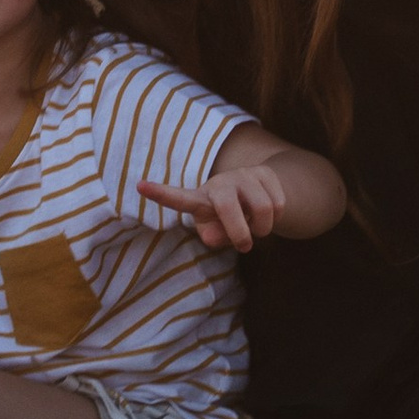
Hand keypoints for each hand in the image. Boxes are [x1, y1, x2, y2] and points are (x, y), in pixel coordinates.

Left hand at [137, 159, 299, 254]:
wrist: (261, 194)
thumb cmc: (229, 220)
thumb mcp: (218, 232)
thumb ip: (214, 236)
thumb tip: (215, 236)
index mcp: (201, 199)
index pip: (179, 199)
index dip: (161, 195)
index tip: (139, 186)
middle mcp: (221, 183)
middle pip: (229, 208)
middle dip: (240, 233)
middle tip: (245, 246)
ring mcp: (244, 175)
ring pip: (263, 209)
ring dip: (263, 229)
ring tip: (256, 227)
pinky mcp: (266, 172)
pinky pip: (279, 204)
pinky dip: (277, 219)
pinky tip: (269, 214)